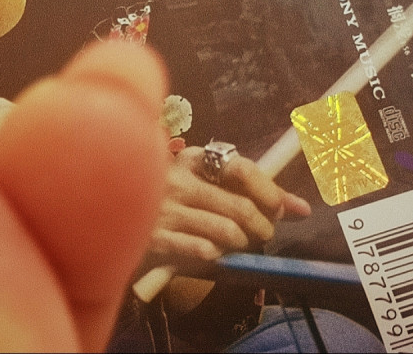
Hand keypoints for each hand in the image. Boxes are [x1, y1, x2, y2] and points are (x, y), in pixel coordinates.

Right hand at [146, 145, 310, 273]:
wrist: (112, 203)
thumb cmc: (169, 192)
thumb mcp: (199, 177)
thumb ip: (243, 187)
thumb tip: (300, 207)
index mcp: (191, 158)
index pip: (242, 168)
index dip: (270, 190)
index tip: (285, 208)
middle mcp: (178, 179)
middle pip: (239, 206)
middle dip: (262, 225)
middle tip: (264, 232)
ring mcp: (165, 209)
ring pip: (226, 232)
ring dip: (242, 242)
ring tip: (240, 242)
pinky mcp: (156, 237)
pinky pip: (202, 250)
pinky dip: (217, 255)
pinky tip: (214, 251)